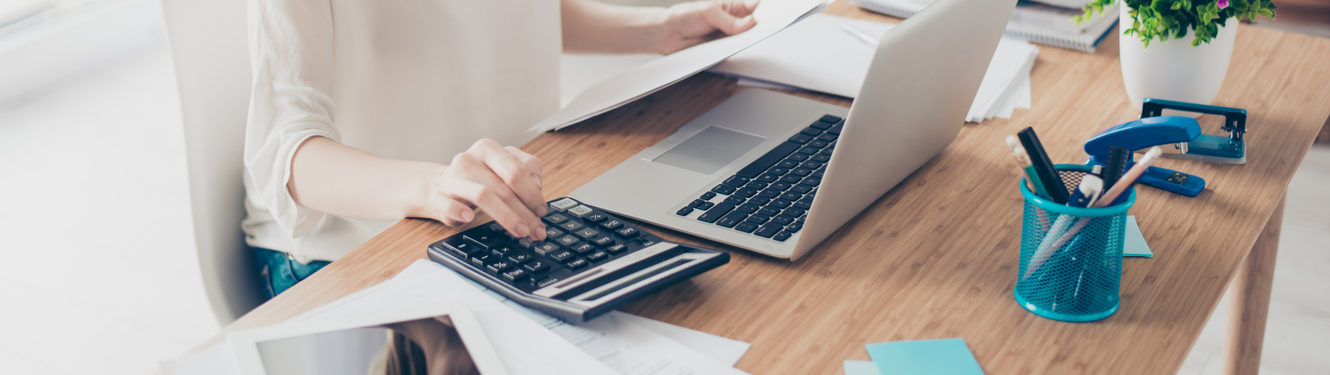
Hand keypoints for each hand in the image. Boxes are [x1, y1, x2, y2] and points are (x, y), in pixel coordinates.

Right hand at [423, 139, 547, 239]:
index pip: (518, 170)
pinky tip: (470, 218)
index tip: (542, 210)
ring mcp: (452, 178)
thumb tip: (537, 186)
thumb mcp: (502, 169)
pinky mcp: (438, 196)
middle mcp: (470, 159)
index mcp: (489, 149)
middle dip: (525, 211)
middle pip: (504, 186)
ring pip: (483, 195)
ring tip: (520, 231)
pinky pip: (448, 204)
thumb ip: (525, 171)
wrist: (439, 186)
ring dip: (506, 217)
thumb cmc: (478, 179)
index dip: (533, 193)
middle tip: (537, 229)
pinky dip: (459, 211)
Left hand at [660, 0, 759, 53]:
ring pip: (748, 42)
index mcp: (736, 7)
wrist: (670, 34)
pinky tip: (740, 52)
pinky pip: (736, 55)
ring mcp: (732, 39)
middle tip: (764, 29)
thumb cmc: (688, 16)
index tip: (775, 14)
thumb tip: (750, 23)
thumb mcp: (709, 12)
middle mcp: (737, 23)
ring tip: (752, 41)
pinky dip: (739, 55)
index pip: (757, 7)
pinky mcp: (726, 53)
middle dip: (762, 27)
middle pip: (757, 26)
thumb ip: (729, 20)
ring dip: (751, 43)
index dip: (768, 10)